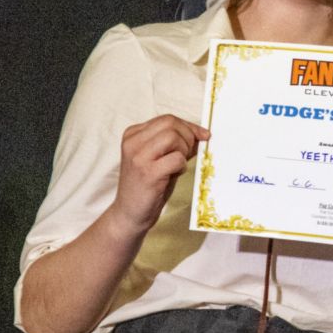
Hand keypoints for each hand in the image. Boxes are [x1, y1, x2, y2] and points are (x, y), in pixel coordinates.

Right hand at [111, 115, 209, 234]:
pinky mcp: (148, 172)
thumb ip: (176, 144)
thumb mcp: (159, 158)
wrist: (129, 213)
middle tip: (188, 154)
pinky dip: (181, 166)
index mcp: (133, 135)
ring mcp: (138, 157)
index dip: (189, 126)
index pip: (167, 119)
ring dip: (184, 150)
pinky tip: (173, 174)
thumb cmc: (148, 185)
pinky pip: (176, 159)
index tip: (203, 136)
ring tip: (177, 165)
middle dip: (188, 137)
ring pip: (173, 137)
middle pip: (171, 124)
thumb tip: (201, 134)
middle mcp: (132, 142)